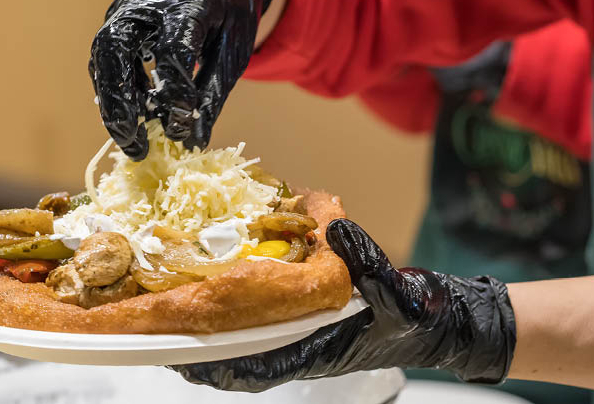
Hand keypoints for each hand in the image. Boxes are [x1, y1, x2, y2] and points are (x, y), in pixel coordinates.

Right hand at [89, 0, 278, 158]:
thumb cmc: (228, 10)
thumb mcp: (233, 50)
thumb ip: (213, 94)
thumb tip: (194, 141)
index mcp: (189, 2)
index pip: (173, 49)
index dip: (175, 90)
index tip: (180, 125)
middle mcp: (148, 1)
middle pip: (116, 47)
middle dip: (120, 100)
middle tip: (133, 141)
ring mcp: (126, 8)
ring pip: (104, 55)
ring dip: (112, 102)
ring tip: (131, 141)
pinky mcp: (117, 21)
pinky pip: (108, 59)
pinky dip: (118, 91)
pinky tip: (135, 117)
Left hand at [170, 219, 516, 391]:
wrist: (439, 319)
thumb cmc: (417, 315)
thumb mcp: (397, 290)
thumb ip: (367, 260)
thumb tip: (334, 226)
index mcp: (317, 348)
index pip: (254, 366)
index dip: (212, 364)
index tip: (176, 354)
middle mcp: (302, 345)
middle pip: (237, 357)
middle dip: (197, 348)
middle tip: (154, 328)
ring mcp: (303, 336)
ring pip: (245, 341)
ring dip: (211, 329)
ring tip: (173, 309)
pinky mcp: (308, 321)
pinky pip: (263, 324)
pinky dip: (237, 313)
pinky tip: (220, 291)